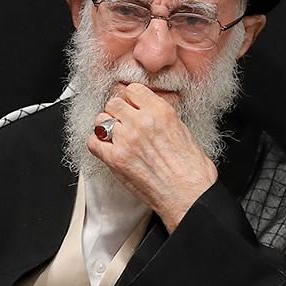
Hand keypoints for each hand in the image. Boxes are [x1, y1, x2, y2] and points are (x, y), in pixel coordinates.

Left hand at [88, 82, 218, 229]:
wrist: (189, 195)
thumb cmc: (192, 170)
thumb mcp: (184, 132)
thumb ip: (163, 119)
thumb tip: (151, 116)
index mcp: (161, 112)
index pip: (133, 90)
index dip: (131, 99)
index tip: (131, 105)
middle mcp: (141, 122)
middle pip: (114, 103)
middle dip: (117, 111)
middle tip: (123, 122)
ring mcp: (126, 140)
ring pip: (101, 120)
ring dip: (106, 126)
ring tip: (114, 136)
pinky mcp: (116, 159)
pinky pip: (93, 142)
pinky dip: (97, 144)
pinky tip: (106, 149)